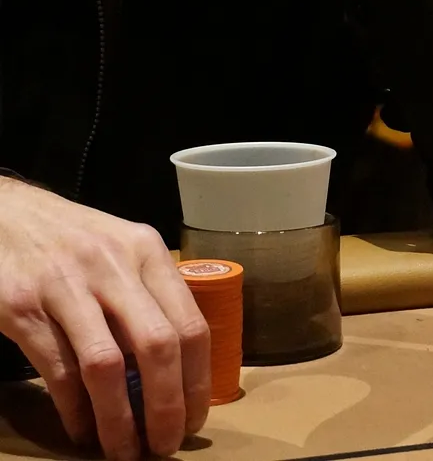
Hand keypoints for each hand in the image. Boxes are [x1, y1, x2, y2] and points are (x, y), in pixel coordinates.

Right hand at [0, 178, 209, 460]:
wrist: (6, 212)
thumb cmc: (73, 240)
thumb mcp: (123, 251)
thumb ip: (150, 296)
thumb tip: (180, 368)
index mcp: (148, 253)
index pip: (191, 325)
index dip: (196, 381)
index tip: (194, 420)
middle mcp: (113, 266)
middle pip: (158, 347)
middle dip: (166, 406)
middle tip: (163, 446)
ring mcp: (66, 286)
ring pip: (107, 366)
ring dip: (119, 418)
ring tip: (123, 450)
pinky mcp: (22, 307)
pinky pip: (59, 369)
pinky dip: (75, 408)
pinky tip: (83, 428)